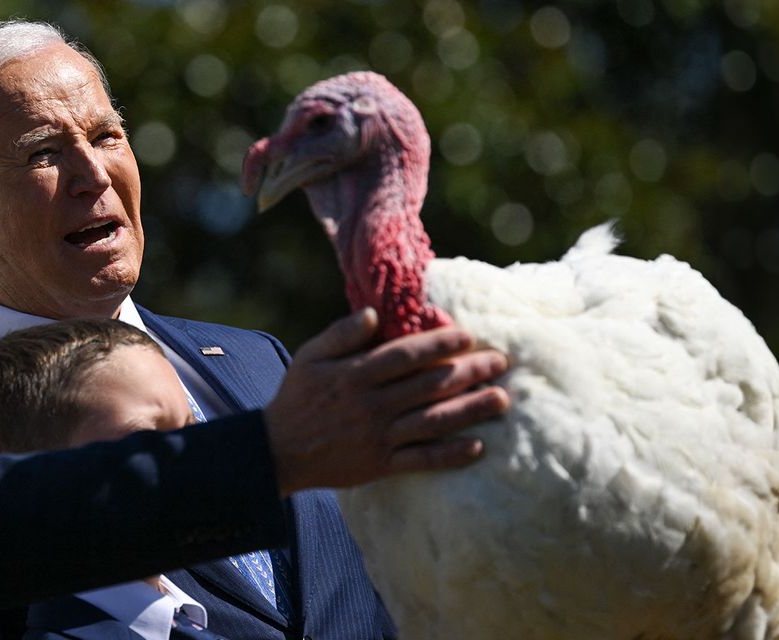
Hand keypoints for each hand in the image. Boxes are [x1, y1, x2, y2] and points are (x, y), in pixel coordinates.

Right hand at [264, 308, 509, 495]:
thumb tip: (375, 314)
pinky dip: (450, 455)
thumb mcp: (309, 356)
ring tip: (502, 399)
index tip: (467, 335)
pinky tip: (477, 447)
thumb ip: (341, 334)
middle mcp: (370, 405)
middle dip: (468, 372)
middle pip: (428, 385)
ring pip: (432, 421)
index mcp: (354, 375)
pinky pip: (421, 460)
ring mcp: (377, 437)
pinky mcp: (380, 465)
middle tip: (500, 362)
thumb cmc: (296, 397)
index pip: (404, 355)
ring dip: (471, 410)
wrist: (277, 451)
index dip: (438, 344)